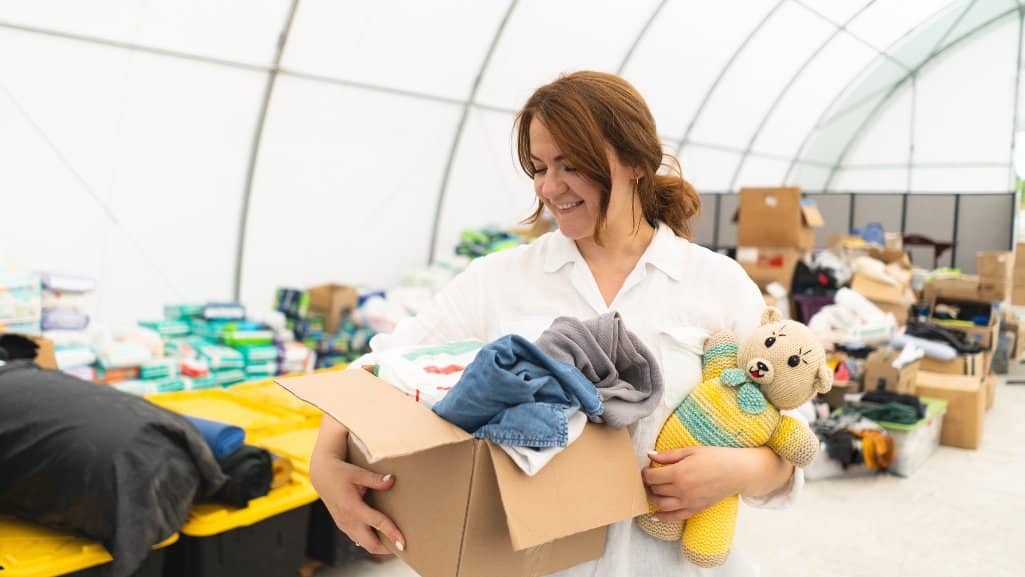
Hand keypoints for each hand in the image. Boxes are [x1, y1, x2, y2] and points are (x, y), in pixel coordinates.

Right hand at [310, 421, 404, 554]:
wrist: (322, 475)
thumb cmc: (340, 472)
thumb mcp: (358, 473)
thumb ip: (376, 479)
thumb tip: (392, 480)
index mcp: (352, 507)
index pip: (377, 523)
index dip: (392, 533)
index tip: (403, 543)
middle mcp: (348, 520)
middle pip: (371, 544)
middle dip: (388, 549)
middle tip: (405, 547)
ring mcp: (345, 525)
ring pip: (365, 545)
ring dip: (381, 547)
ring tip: (396, 544)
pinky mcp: (344, 526)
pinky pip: (359, 540)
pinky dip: (372, 542)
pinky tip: (383, 537)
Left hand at [642, 446, 747, 521]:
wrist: (737, 472)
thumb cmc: (715, 458)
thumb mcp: (691, 451)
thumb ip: (668, 455)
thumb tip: (649, 455)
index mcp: (679, 473)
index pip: (652, 477)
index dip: (644, 474)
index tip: (646, 470)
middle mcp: (681, 490)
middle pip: (655, 490)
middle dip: (649, 485)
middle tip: (649, 479)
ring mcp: (688, 502)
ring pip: (661, 505)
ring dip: (653, 499)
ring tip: (653, 492)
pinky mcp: (696, 509)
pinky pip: (675, 517)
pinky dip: (663, 518)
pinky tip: (655, 515)